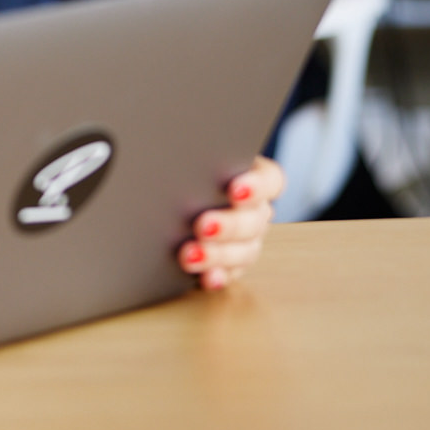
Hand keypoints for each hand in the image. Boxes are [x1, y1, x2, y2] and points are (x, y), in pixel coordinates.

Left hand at [178, 155, 283, 290]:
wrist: (160, 197)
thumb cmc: (179, 168)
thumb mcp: (186, 157)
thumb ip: (191, 156)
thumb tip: (170, 152)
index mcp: (251, 177)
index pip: (269, 180)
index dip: (256, 187)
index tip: (235, 190)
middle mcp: (254, 210)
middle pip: (255, 220)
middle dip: (229, 225)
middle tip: (202, 226)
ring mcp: (246, 240)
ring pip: (245, 250)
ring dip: (218, 254)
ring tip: (189, 255)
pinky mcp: (230, 264)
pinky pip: (230, 274)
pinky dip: (218, 276)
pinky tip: (205, 277)